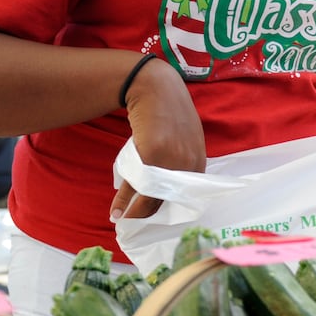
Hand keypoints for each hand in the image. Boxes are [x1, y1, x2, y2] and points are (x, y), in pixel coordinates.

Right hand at [108, 58, 205, 221]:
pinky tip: (117, 210)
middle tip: (135, 227)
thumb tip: (166, 189)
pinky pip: (135, 185)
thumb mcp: (183, 140)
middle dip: (149, 217)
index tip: (154, 223)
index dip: (167, 212)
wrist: (156, 88)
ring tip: (121, 221)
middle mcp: (188, 166)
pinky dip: (123, 199)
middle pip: (166, 201)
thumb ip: (180, 164)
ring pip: (149, 197)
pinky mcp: (153, 155)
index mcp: (198, 164)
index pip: (184, 198)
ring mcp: (171, 162)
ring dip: (132, 212)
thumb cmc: (168, 113)